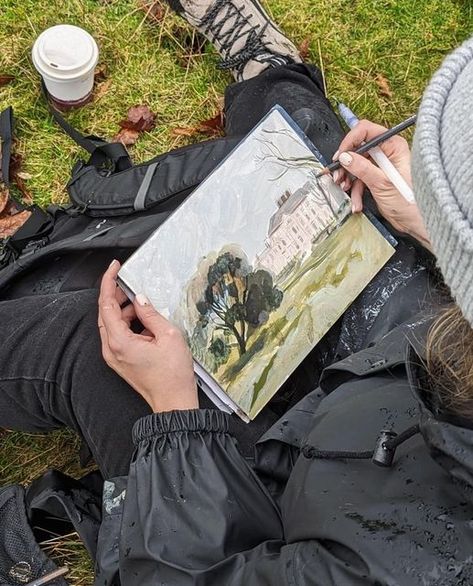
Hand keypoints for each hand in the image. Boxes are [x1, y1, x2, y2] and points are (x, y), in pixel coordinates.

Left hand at [98, 260, 197, 412]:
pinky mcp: (120, 361)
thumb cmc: (173, 374)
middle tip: (131, 284)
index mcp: (119, 341)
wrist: (173, 401)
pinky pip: (118, 335)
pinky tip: (146, 323)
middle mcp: (111, 349)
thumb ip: (151, 313)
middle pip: (105, 313)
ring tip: (145, 307)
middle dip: (117, 296)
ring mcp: (114, 356)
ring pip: (112, 324)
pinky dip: (128, 324)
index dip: (109, 282)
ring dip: (125, 311)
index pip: (106, 304)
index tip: (114, 267)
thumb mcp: (169, 335)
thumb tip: (141, 298)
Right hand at [333, 120, 430, 249]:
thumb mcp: (382, 183)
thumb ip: (362, 168)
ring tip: (345, 190)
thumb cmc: (410, 202)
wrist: (417, 223)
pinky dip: (355, 191)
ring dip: (348, 180)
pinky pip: (360, 180)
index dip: (350, 142)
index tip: (340, 156)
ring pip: (356, 166)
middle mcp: (387, 153)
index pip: (366, 131)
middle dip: (346, 165)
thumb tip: (345, 157)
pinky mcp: (377, 179)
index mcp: (393, 146)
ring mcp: (381, 167)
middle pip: (358, 150)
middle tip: (337, 176)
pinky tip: (356, 203)